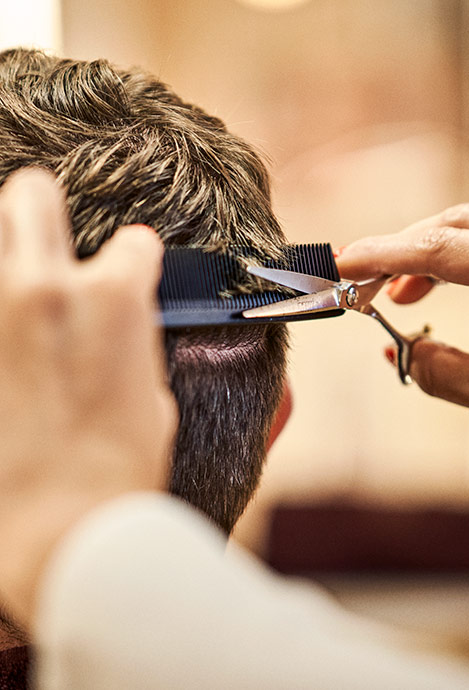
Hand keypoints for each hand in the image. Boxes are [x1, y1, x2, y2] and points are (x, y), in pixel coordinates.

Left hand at [0, 169, 177, 627]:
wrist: (60, 531)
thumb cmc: (120, 473)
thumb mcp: (156, 400)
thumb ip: (139, 346)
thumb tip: (132, 328)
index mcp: (116, 297)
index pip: (133, 242)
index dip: (134, 262)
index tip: (126, 277)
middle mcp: (48, 286)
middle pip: (33, 194)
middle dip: (46, 212)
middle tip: (49, 248)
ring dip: (5, 250)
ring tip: (17, 292)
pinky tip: (8, 341)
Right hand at [336, 203, 468, 413]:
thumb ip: (457, 376)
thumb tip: (408, 357)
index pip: (441, 248)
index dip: (381, 255)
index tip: (339, 265)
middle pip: (454, 225)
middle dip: (397, 250)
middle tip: (356, 280)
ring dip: (424, 254)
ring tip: (393, 292)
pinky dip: (454, 258)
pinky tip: (433, 286)